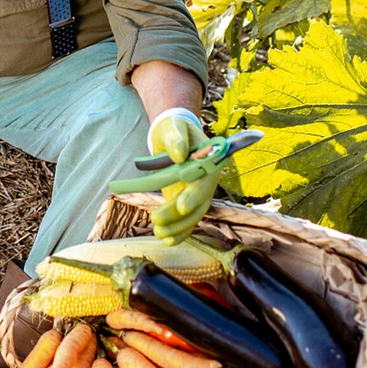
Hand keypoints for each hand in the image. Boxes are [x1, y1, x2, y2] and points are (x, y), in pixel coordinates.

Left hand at [147, 112, 216, 245]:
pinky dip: (179, 231)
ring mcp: (197, 192)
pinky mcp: (185, 199)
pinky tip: (167, 240)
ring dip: (178, 227)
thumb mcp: (174, 127)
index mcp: (209, 161)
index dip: (194, 195)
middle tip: (158, 221)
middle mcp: (206, 180)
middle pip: (199, 202)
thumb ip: (177, 138)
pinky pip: (186, 218)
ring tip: (159, 233)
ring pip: (193, 215)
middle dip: (180, 216)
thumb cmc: (175, 128)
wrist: (174, 134)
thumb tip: (180, 154)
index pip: (204, 181)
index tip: (180, 206)